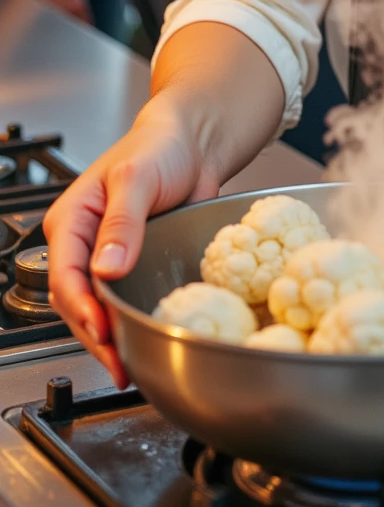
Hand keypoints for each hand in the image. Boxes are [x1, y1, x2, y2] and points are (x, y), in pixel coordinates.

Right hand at [43, 101, 219, 385]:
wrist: (195, 141)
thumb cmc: (159, 146)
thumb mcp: (137, 178)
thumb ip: (121, 223)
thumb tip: (106, 269)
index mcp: (72, 219)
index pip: (64, 274)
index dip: (81, 307)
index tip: (101, 330)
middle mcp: (84, 242)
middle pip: (76, 300)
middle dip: (94, 334)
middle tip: (117, 362)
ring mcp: (108, 256)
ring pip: (97, 308)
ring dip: (109, 337)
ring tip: (126, 365)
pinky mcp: (134, 265)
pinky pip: (124, 301)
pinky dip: (128, 324)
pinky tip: (140, 343)